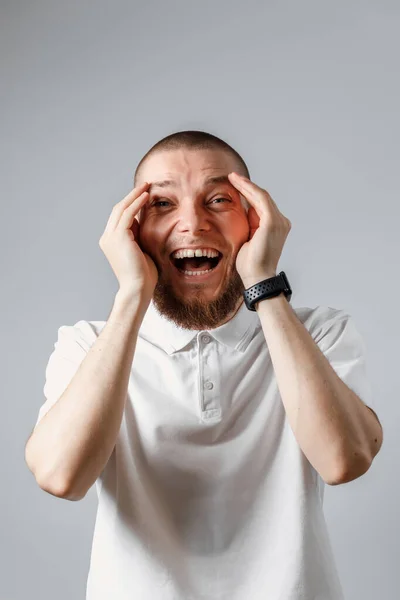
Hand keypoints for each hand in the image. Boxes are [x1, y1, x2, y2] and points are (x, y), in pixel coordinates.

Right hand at [99, 182, 157, 298]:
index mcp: (110, 241)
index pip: (119, 216)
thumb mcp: (140, 248)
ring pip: (121, 209)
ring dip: (134, 196)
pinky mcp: (118, 237)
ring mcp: (110, 237)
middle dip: (131, 196)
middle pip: (118, 209)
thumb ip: (138, 234)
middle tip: (145, 185)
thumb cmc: (143, 273)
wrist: (138, 287)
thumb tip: (142, 218)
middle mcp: (107, 237)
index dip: (130, 203)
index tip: (143, 194)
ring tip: (147, 187)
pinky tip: (146, 197)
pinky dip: (136, 203)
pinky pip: (127, 214)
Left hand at [228, 172, 290, 287]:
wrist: (257, 277)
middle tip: (232, 176)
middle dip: (246, 186)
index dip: (248, 193)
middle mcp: (282, 222)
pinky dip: (248, 189)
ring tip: (232, 177)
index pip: (261, 205)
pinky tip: (237, 183)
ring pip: (261, 196)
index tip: (235, 185)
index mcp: (276, 227)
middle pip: (262, 198)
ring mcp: (279, 221)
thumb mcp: (248, 237)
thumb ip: (249, 222)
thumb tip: (242, 206)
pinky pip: (259, 199)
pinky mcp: (272, 222)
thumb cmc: (250, 263)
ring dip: (246, 185)